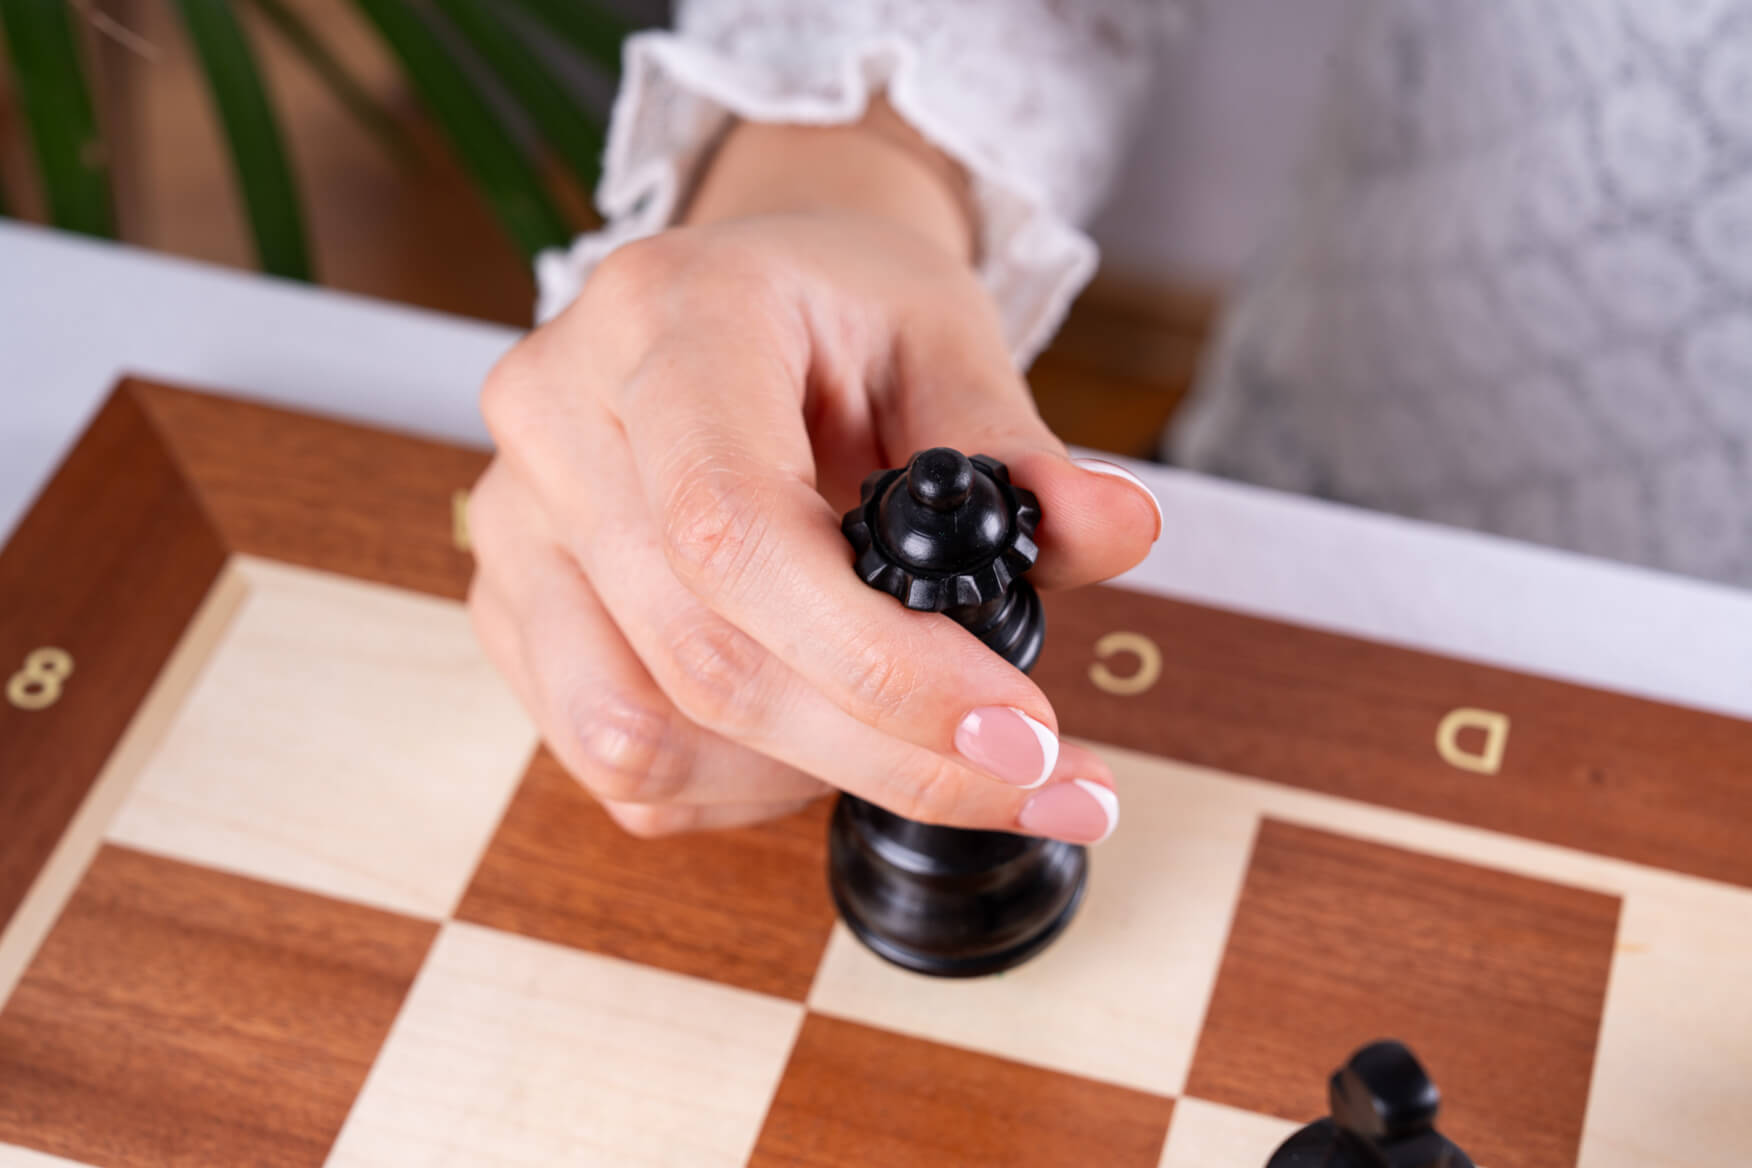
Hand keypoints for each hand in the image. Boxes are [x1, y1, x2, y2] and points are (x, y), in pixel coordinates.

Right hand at [467, 117, 1160, 840]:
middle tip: (1032, 781)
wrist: (740, 294)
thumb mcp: (948, 341)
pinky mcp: (509, 607)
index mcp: (667, 320)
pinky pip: (611, 763)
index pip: (733, 527)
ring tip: (913, 739)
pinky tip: (822, 736)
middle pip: (702, 656)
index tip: (1015, 731)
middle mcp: (558, 416)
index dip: (877, 661)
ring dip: (805, 775)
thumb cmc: (841, 309)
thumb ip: (1021, 452)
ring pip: (638, 735)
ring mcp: (516, 521)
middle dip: (888, 750)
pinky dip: (737, 786)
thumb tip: (1120, 532)